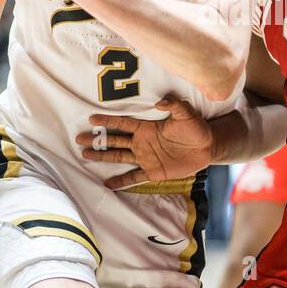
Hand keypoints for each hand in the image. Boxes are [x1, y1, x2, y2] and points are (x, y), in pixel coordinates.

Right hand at [76, 96, 213, 189]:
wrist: (207, 147)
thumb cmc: (196, 128)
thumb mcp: (186, 114)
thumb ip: (174, 106)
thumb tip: (160, 102)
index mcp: (146, 128)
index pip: (123, 124)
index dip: (107, 121)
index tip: (91, 119)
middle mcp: (142, 142)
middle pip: (114, 140)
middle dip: (97, 139)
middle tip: (79, 138)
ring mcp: (145, 158)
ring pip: (119, 156)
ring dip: (102, 156)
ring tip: (85, 155)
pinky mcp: (152, 172)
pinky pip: (133, 177)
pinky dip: (121, 181)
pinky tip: (107, 185)